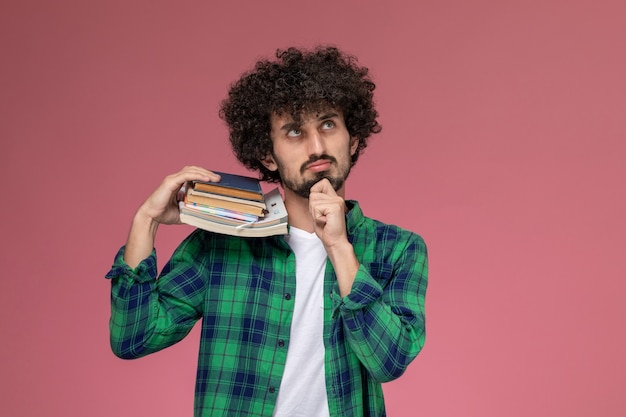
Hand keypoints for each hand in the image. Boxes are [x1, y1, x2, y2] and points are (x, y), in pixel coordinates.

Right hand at [124, 166, 218, 267]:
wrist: (151, 217)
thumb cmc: (164, 214)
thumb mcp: (184, 212)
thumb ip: (193, 210)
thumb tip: (205, 214)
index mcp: (178, 184)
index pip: (194, 174)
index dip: (204, 175)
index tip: (215, 181)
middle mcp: (175, 179)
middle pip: (194, 170)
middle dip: (207, 172)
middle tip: (219, 179)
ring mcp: (172, 179)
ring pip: (191, 170)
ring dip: (205, 172)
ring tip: (215, 178)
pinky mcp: (170, 182)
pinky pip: (186, 175)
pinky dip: (197, 175)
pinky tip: (207, 179)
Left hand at [308, 178, 359, 295]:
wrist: (335, 242)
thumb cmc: (326, 230)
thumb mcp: (319, 212)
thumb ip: (317, 201)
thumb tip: (312, 192)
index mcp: (335, 198)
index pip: (323, 182)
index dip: (315, 192)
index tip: (320, 208)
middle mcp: (337, 197)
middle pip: (313, 193)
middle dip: (313, 207)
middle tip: (322, 217)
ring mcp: (337, 201)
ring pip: (313, 201)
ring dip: (315, 213)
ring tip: (324, 220)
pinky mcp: (335, 206)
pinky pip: (316, 208)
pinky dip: (317, 217)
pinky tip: (326, 222)